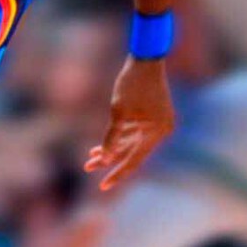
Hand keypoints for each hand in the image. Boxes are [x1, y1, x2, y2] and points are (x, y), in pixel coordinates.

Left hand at [85, 57, 173, 190]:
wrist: (145, 59)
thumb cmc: (132, 84)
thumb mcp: (118, 112)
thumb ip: (112, 137)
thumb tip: (104, 158)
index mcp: (156, 133)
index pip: (134, 161)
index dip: (117, 174)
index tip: (102, 187)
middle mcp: (159, 131)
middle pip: (131, 153)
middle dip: (108, 161)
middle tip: (86, 168)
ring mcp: (155, 124)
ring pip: (129, 143)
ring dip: (110, 150)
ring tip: (89, 159)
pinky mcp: (149, 116)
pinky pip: (132, 134)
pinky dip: (117, 139)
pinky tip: (99, 146)